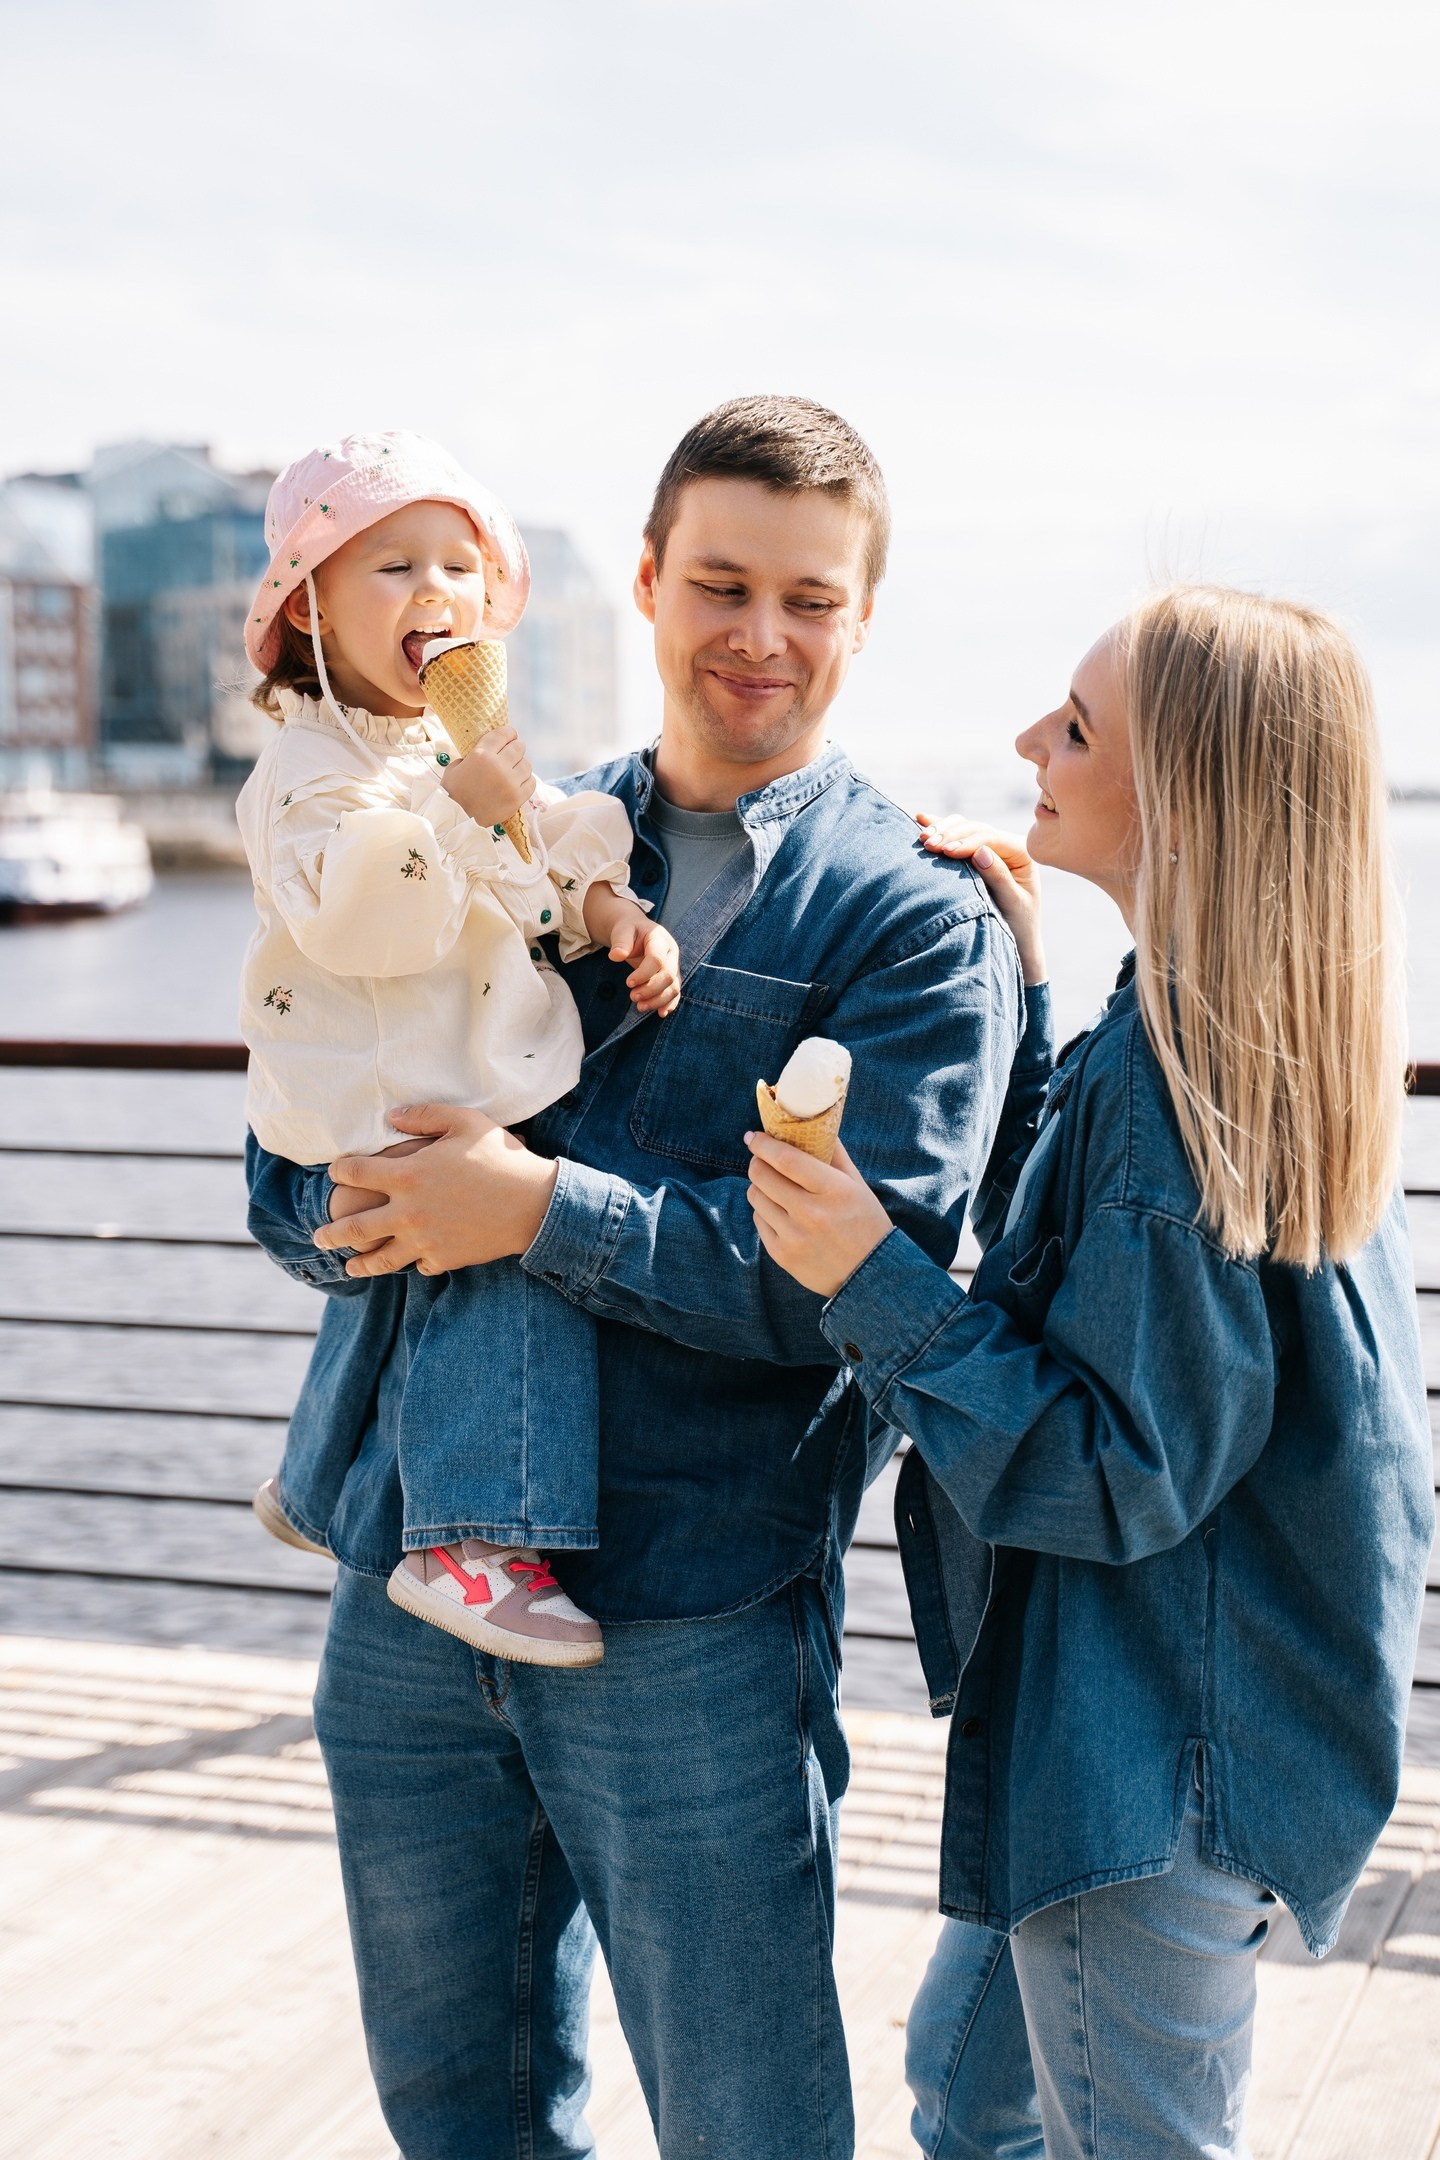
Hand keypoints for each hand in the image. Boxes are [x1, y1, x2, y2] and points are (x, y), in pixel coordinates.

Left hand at [314, 1105, 557, 1276]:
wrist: (533, 1204)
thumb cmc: (501, 1157)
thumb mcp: (465, 1122)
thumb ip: (424, 1115)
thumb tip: (391, 1116)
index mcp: (407, 1176)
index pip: (356, 1173)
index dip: (341, 1170)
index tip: (335, 1171)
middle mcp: (408, 1212)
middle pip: (355, 1227)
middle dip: (332, 1232)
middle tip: (319, 1236)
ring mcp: (424, 1240)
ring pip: (381, 1258)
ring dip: (360, 1262)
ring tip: (347, 1265)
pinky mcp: (444, 1258)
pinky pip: (420, 1265)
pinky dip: (413, 1263)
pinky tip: (409, 1262)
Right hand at [440, 726, 534, 827]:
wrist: (456, 819)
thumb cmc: (452, 792)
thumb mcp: (455, 767)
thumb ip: (470, 756)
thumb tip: (483, 752)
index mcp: (481, 754)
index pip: (504, 734)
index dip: (509, 733)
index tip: (510, 736)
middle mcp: (498, 766)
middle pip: (519, 747)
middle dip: (516, 748)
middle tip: (512, 754)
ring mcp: (510, 782)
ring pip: (527, 765)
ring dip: (521, 765)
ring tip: (515, 770)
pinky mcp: (517, 798)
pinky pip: (531, 783)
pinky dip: (526, 781)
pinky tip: (519, 782)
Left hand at [610, 917, 681, 1015]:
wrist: (636, 930)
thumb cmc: (628, 930)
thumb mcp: (622, 930)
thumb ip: (620, 941)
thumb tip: (616, 955)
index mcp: (660, 939)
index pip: (656, 959)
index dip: (644, 974)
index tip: (628, 983)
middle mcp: (671, 953)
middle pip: (668, 975)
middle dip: (651, 989)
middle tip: (632, 997)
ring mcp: (673, 966)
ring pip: (673, 987)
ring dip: (658, 1000)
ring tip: (640, 1007)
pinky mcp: (672, 977)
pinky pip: (675, 992)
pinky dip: (669, 1004)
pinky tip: (661, 1013)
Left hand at [744, 1134, 893, 1298]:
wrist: (870, 1275)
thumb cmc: (866, 1223)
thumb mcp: (857, 1185)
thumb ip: (834, 1154)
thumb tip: (812, 1125)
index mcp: (832, 1190)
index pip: (786, 1159)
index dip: (764, 1144)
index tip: (755, 1136)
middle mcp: (810, 1213)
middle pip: (762, 1176)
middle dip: (757, 1162)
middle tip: (762, 1159)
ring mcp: (793, 1236)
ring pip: (756, 1197)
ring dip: (760, 1187)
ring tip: (774, 1187)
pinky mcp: (782, 1255)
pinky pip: (759, 1221)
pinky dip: (766, 1212)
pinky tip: (781, 1212)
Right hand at [916, 811, 1046, 985]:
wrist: (1016, 941)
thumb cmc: (1018, 926)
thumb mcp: (1013, 904)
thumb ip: (999, 877)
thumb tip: (980, 851)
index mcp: (1021, 854)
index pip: (991, 839)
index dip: (967, 842)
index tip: (946, 852)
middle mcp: (1006, 846)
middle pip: (975, 829)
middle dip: (950, 835)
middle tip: (927, 845)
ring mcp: (989, 848)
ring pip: (963, 828)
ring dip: (941, 830)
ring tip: (922, 839)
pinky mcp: (973, 854)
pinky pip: (955, 836)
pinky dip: (938, 828)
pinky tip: (920, 819)